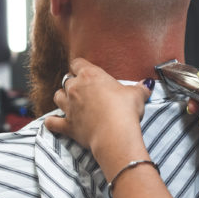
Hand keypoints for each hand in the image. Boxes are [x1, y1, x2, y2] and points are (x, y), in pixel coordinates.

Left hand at [44, 57, 152, 174]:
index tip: (86, 71)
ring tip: (69, 102)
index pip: (77, 63)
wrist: (115, 134)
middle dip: (74, 83)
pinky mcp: (67, 125)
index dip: (81, 67)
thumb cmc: (125, 110)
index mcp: (90, 75)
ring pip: (57, 96)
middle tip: (84, 90)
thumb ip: (139, 88)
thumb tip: (146, 86)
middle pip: (67, 79)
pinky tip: (52, 123)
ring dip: (62, 98)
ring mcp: (69, 107)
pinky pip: (52, 122)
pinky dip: (51, 123)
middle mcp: (75, 88)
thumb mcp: (136, 95)